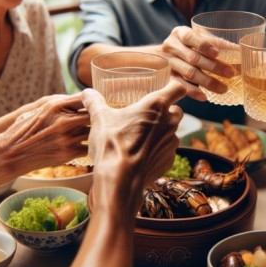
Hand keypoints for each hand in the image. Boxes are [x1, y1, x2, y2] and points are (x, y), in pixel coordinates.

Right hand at [0, 94, 90, 172]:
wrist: (9, 153)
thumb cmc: (23, 130)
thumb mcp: (38, 109)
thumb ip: (59, 103)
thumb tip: (79, 98)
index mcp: (56, 105)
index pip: (87, 98)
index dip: (94, 101)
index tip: (97, 105)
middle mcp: (63, 120)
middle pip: (95, 115)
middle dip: (99, 117)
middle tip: (101, 121)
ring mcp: (67, 138)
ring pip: (94, 132)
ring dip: (96, 134)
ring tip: (95, 135)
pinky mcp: (68, 154)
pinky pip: (88, 148)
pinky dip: (89, 148)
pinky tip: (86, 147)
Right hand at [81, 81, 186, 212]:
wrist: (120, 180)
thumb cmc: (111, 144)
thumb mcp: (99, 119)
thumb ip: (95, 102)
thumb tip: (87, 93)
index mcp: (157, 105)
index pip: (178, 88)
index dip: (174, 86)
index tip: (165, 88)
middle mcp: (170, 122)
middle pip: (176, 110)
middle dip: (165, 111)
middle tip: (146, 114)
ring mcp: (172, 143)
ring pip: (171, 131)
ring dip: (160, 131)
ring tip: (139, 136)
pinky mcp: (169, 160)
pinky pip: (166, 150)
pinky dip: (156, 150)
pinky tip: (139, 154)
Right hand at [159, 26, 235, 100]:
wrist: (160, 58)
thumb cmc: (187, 47)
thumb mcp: (198, 41)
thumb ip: (217, 45)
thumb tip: (242, 52)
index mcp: (180, 33)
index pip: (190, 37)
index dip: (204, 45)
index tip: (217, 53)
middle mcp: (171, 47)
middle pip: (192, 57)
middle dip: (213, 66)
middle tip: (231, 73)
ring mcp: (167, 63)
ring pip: (188, 73)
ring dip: (207, 82)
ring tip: (224, 88)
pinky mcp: (166, 78)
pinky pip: (180, 86)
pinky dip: (193, 92)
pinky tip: (205, 97)